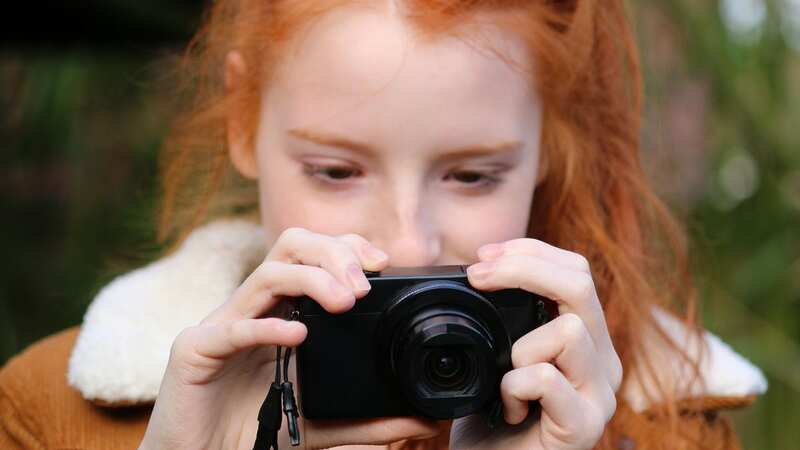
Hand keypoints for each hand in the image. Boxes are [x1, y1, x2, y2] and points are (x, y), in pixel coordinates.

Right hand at [138, 227, 439, 449]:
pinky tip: (298, 336)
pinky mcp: (196, 350)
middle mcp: (255, 307)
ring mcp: (224, 324)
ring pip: (267, 273)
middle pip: (291, 245)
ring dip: (311, 280)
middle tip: (363, 286)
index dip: (347, 246)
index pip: (314, 254)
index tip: (381, 263)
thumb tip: (425, 419)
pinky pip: (233, 328)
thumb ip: (370, 419)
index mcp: (282, 311)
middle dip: (332, 252)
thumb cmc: (253, 431)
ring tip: (344, 303)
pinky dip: (268, 327)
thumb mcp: (322, 422)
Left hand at [451, 239, 620, 449]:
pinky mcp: (584, 428)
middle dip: (523, 269)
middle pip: (581, 284)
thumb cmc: (491, 417)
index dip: (531, 251)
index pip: (577, 271)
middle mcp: (603, 363)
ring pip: (569, 329)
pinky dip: (513, 388)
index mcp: (586, 339)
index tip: (483, 256)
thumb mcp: (499, 355)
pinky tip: (507, 410)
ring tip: (505, 379)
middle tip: (477, 275)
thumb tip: (485, 262)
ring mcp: (599, 396)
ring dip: (520, 348)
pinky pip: (546, 379)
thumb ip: (509, 316)